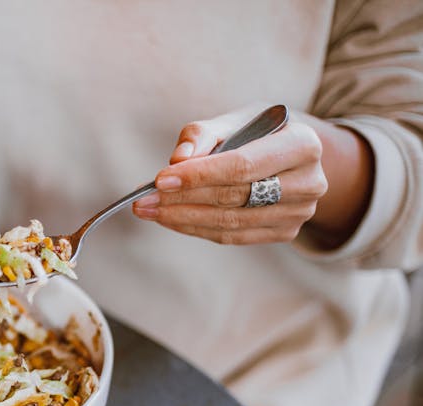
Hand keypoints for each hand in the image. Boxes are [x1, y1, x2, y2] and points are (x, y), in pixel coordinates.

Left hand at [132, 108, 327, 244]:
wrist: (289, 155)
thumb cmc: (256, 132)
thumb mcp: (233, 121)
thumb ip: (203, 135)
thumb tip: (178, 160)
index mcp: (303, 144)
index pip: (242, 166)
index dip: (199, 176)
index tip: (160, 180)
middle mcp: (310, 181)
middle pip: (234, 197)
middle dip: (182, 199)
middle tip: (144, 200)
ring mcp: (299, 212)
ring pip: (231, 221)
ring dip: (183, 218)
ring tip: (149, 210)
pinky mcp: (285, 232)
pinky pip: (233, 236)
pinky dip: (196, 228)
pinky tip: (170, 219)